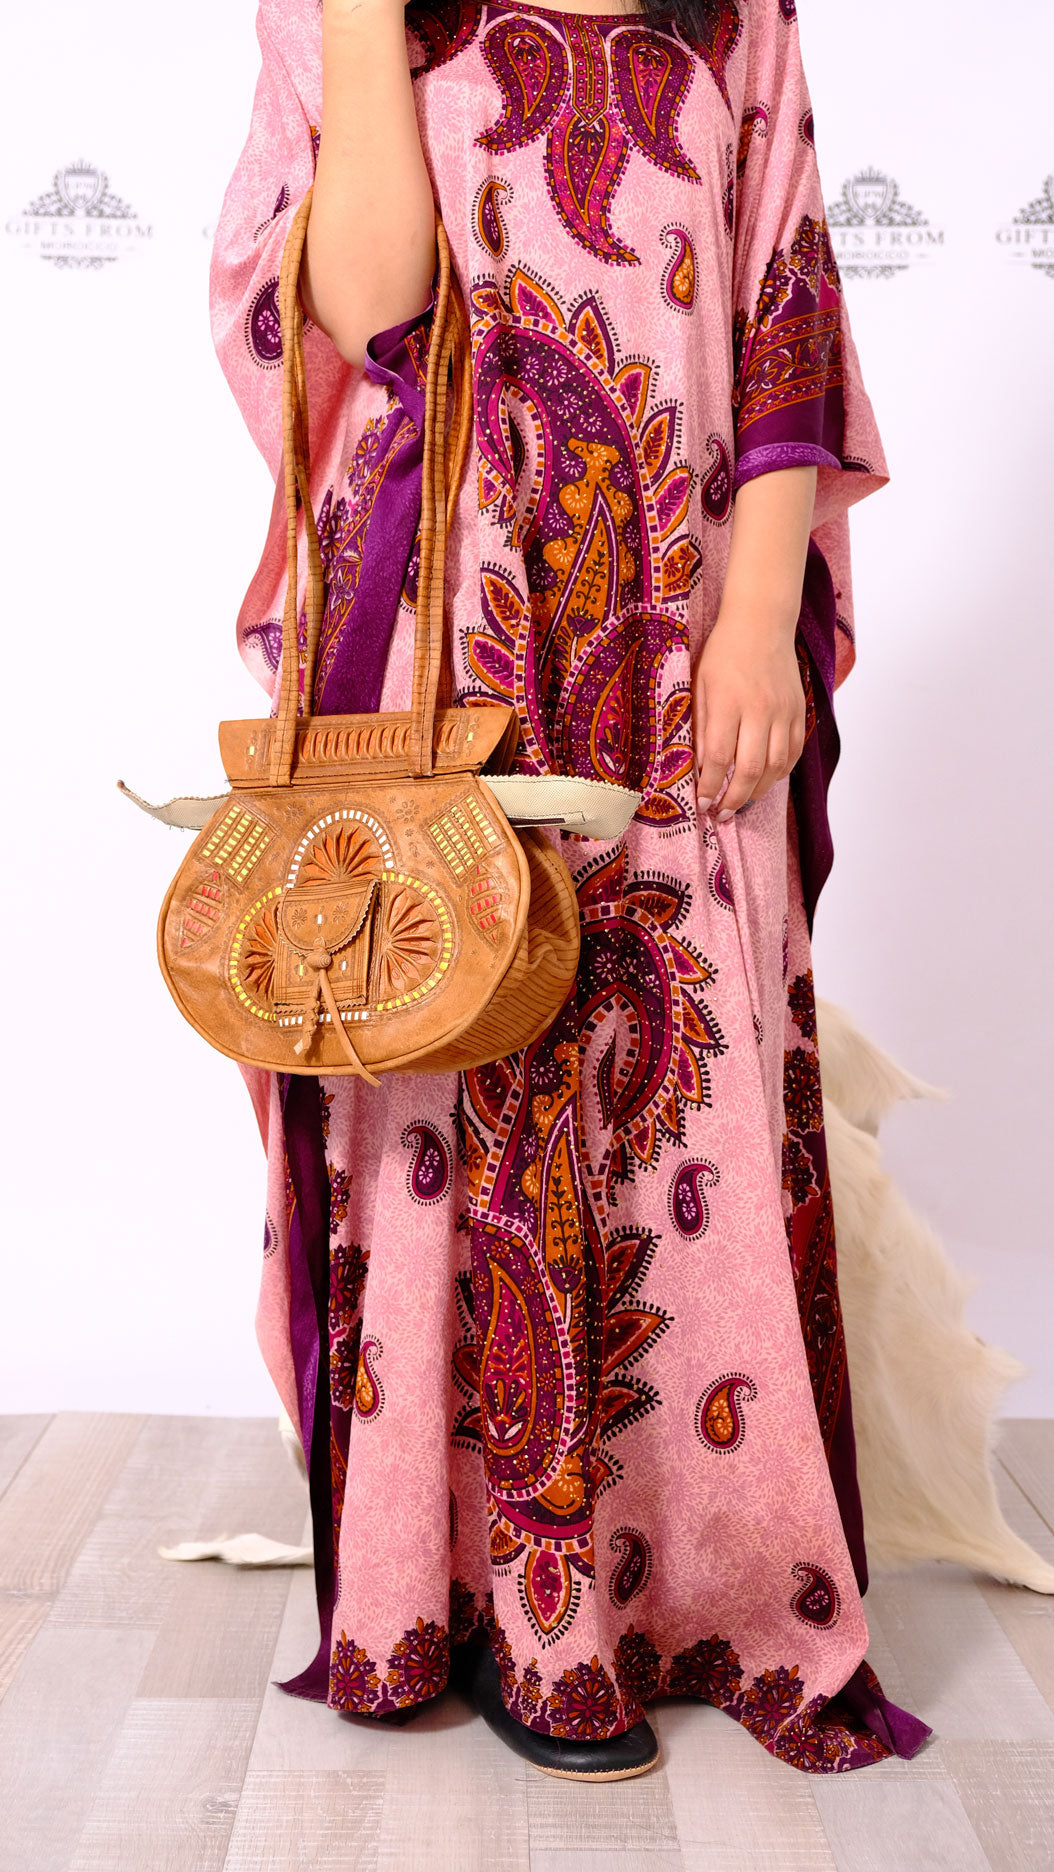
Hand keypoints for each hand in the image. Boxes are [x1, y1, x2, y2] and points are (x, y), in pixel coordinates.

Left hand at [693, 611, 805, 819]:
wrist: (761, 624)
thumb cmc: (723, 653)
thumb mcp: (699, 686)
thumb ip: (700, 727)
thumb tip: (699, 768)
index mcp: (729, 702)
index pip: (719, 757)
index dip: (711, 786)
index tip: (702, 803)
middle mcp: (759, 710)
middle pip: (751, 768)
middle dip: (734, 798)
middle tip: (721, 814)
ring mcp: (783, 711)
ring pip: (776, 766)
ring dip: (758, 791)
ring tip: (742, 802)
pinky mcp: (799, 711)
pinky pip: (793, 752)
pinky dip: (780, 773)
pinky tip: (766, 781)